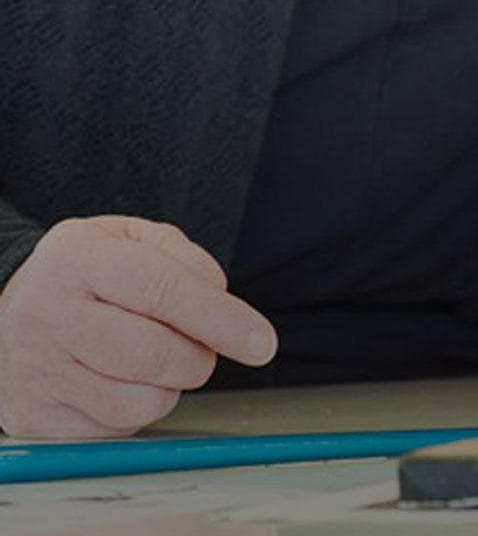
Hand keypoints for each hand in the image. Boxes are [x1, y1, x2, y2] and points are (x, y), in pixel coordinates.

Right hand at [0, 215, 277, 437]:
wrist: (2, 311)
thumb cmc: (82, 274)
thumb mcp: (127, 239)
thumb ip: (181, 257)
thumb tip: (220, 298)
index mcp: (79, 258)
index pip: (164, 290)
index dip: (221, 318)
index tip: (261, 341)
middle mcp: (51, 314)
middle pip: (152, 353)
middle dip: (200, 357)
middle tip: (204, 349)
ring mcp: (38, 369)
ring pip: (135, 400)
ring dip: (170, 387)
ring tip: (162, 362)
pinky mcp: (33, 415)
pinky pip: (111, 429)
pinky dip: (137, 411)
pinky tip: (127, 382)